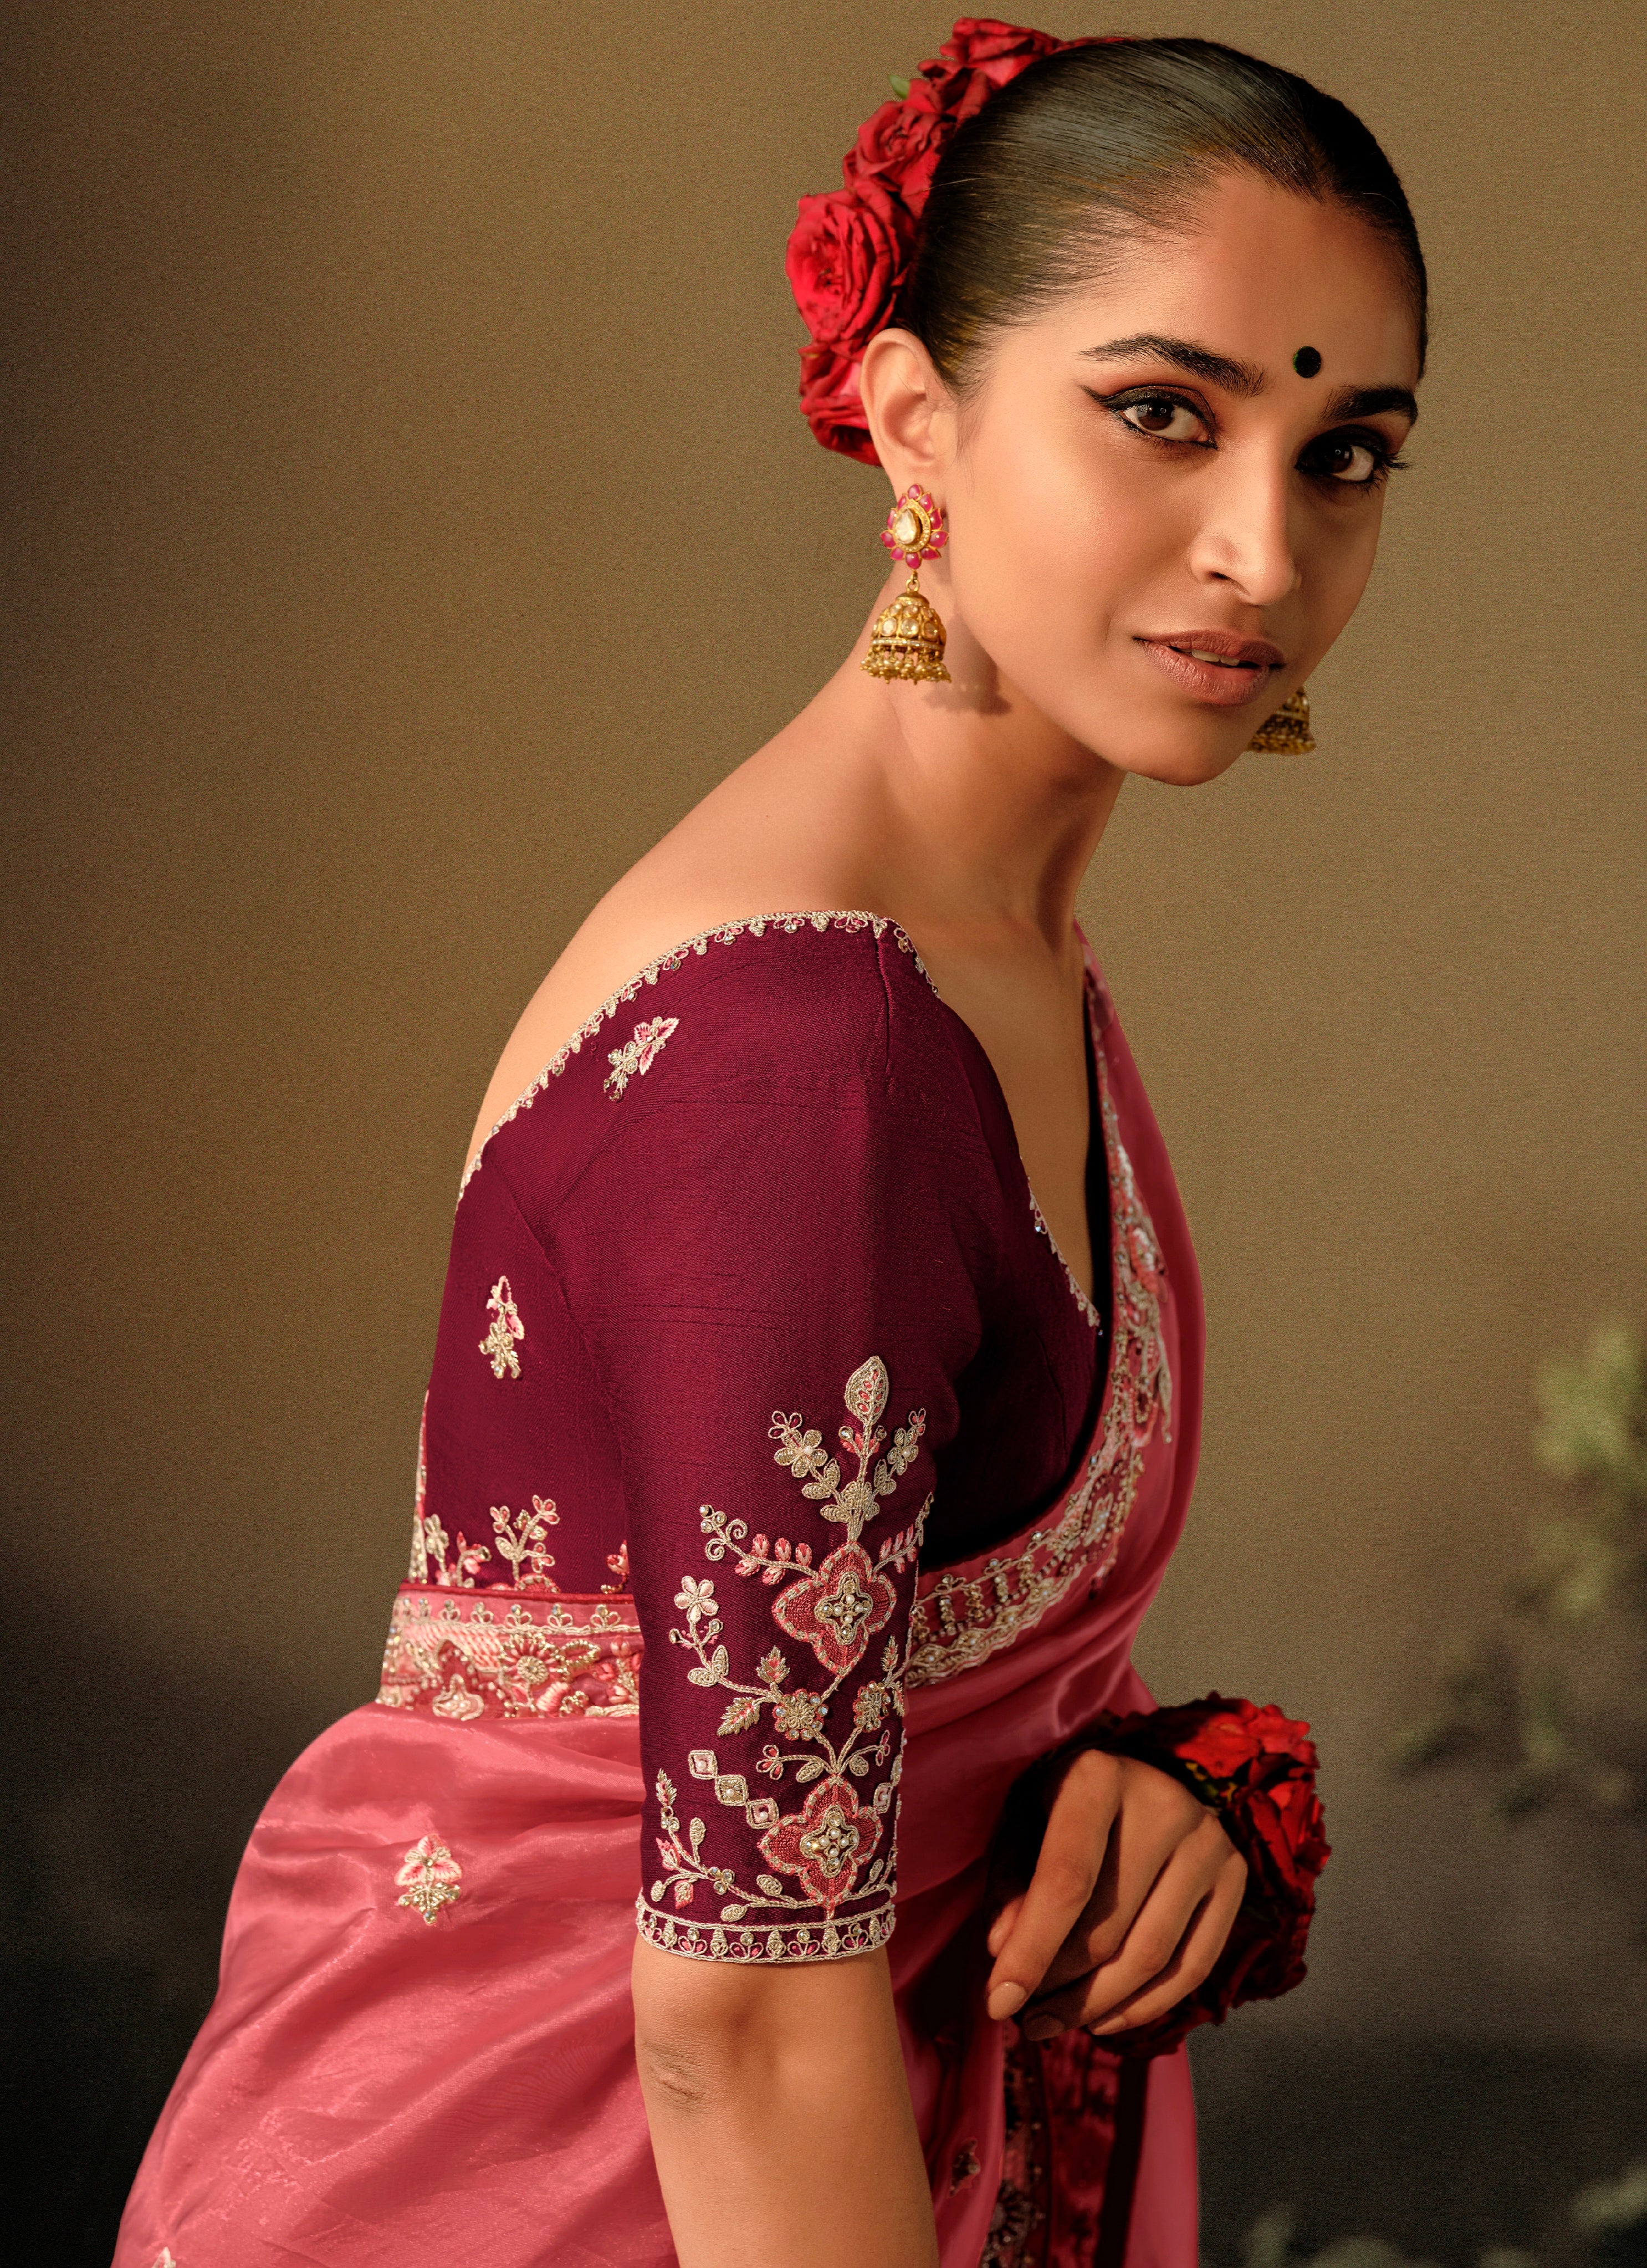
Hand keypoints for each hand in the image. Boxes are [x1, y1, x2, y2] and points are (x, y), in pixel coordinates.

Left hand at [983, 1749, 1246, 2040]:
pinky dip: (1145, 2006)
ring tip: (1052, 2024)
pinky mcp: (1235, 1874)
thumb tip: (1003, 1951)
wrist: (1136, 1777)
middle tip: (1024, 2018)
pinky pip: (1194, 1965)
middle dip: (1059, 1986)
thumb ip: (1009, 1884)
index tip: (998, 2003)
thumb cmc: (1062, 1804)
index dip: (1032, 1949)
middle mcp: (1164, 1803)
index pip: (1067, 1880)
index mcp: (1099, 1777)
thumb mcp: (1021, 1824)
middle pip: (1109, 1927)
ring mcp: (1208, 1840)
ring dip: (1096, 2006)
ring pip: (1152, 1956)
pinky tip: (1103, 2021)